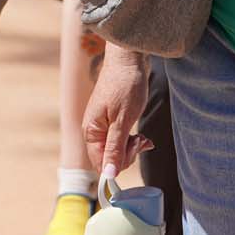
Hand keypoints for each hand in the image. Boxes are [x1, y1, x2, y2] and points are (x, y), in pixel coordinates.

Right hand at [82, 45, 151, 175]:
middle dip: (127, 154)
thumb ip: (115, 148)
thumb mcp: (122, 121)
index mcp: (91, 131)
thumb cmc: (126, 86)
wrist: (129, 59)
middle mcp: (94, 130)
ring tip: (143, 137)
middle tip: (141, 140)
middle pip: (108, 158)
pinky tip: (142, 136)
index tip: (134, 150)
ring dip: (132, 147)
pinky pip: (120, 139)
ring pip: (116, 149)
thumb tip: (109, 175)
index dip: (118, 164)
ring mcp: (103, 124)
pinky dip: (132, 140)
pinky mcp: (112, 119)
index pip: (101, 163)